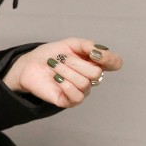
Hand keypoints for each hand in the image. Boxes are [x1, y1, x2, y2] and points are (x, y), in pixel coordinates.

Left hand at [2, 38, 122, 108]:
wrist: (31, 65)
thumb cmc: (52, 55)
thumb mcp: (71, 44)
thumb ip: (88, 45)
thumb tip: (100, 52)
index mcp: (95, 62)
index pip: (115, 63)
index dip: (108, 58)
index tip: (92, 52)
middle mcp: (91, 78)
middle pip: (97, 73)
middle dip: (76, 63)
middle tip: (62, 59)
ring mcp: (81, 90)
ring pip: (84, 83)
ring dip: (66, 71)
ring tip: (54, 67)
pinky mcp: (70, 101)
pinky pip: (77, 96)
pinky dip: (65, 84)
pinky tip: (56, 79)